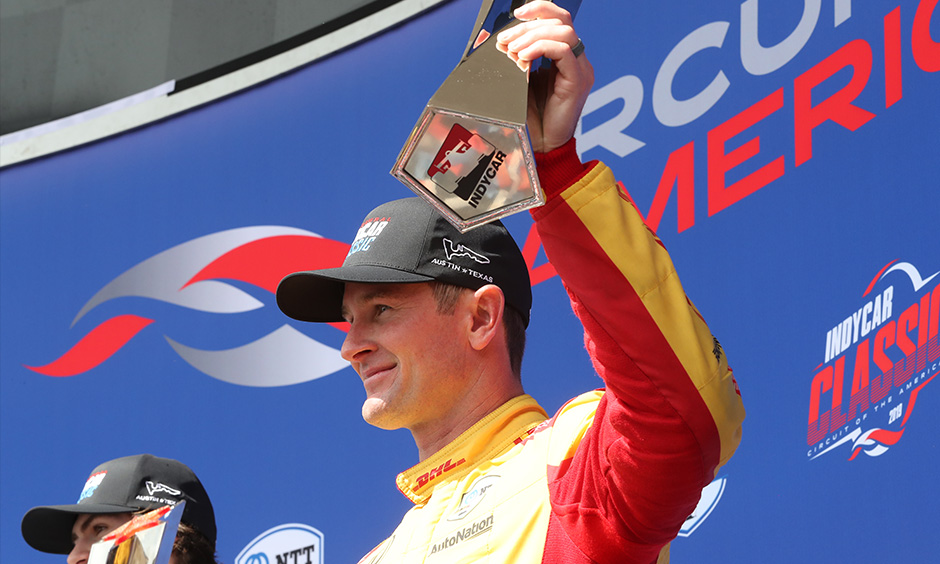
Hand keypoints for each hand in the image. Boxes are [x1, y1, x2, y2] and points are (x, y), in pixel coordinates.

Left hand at [495, 1, 593, 152]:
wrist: (539, 146)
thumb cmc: (528, 118)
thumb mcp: (517, 80)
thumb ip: (513, 58)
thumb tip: (496, 39)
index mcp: (563, 57)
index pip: (558, 19)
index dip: (539, 8)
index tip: (516, 14)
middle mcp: (575, 60)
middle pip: (561, 21)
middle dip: (528, 26)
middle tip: (506, 39)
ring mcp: (580, 69)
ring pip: (563, 31)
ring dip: (533, 35)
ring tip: (513, 49)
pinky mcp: (578, 81)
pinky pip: (564, 51)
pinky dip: (540, 47)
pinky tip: (523, 56)